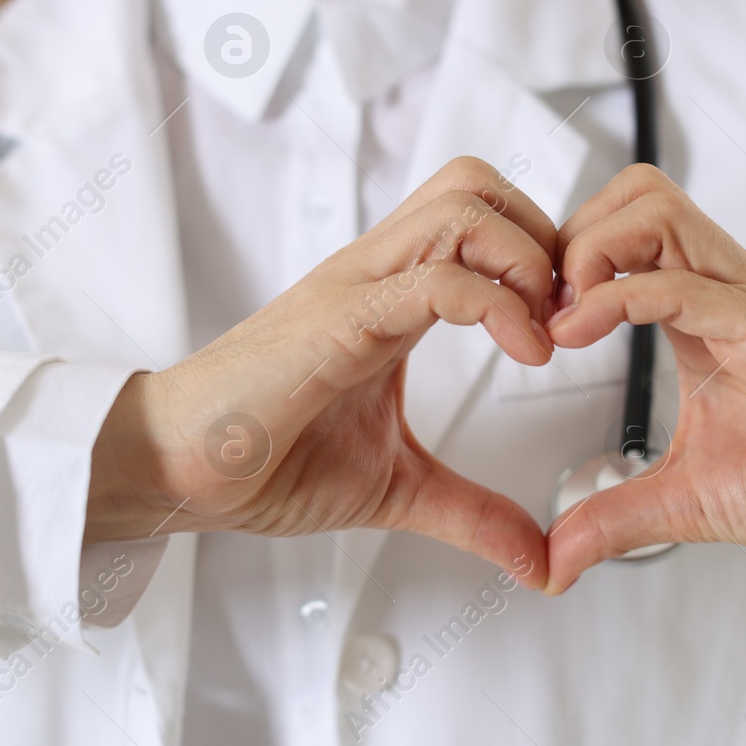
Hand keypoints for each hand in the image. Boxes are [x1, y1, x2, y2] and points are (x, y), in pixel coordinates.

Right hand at [87, 158, 555, 588]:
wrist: (176, 468)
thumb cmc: (266, 459)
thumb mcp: (397, 488)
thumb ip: (472, 512)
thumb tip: (541, 562)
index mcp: (391, 293)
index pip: (480, 213)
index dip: (542, 253)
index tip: (569, 327)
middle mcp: (376, 272)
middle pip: (479, 183)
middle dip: (545, 236)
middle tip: (566, 316)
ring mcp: (355, 286)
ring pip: (463, 205)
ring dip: (528, 259)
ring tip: (545, 334)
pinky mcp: (338, 318)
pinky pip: (434, 278)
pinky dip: (498, 304)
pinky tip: (524, 353)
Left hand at [543, 165, 745, 593]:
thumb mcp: (687, 501)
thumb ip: (617, 517)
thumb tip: (556, 558)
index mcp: (701, 312)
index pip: (622, 231)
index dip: (564, 262)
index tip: (534, 327)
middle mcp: (724, 290)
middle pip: (635, 194)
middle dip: (571, 237)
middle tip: (543, 311)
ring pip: (656, 210)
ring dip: (591, 252)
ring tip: (564, 320)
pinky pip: (686, 283)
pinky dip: (619, 297)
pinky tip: (580, 335)